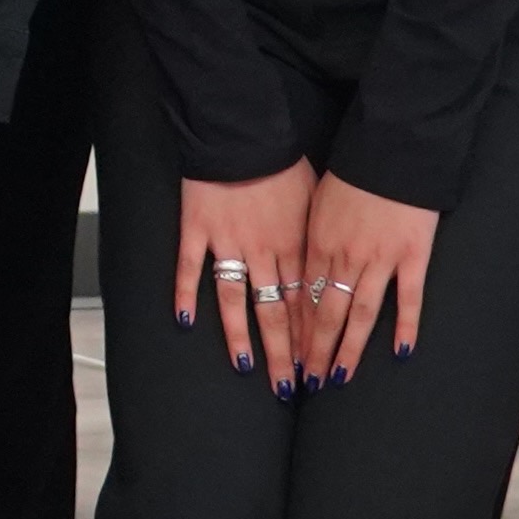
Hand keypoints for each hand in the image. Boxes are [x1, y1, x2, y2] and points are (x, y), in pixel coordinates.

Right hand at [175, 164, 315, 388]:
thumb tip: (333, 267)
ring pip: (235, 300)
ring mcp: (229, 242)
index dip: (311, 340)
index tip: (316, 369)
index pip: (306, 304)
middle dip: (284, 353)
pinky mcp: (198, 229)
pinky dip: (185, 294)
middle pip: (276, 312)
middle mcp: (265, 250)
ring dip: (242, 337)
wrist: (243, 130)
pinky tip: (185, 322)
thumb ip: (319, 237)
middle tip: (288, 387)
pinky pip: (189, 268)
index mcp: (296, 244)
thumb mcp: (316, 199)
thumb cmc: (284, 161)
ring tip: (247, 368)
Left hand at [292, 175, 440, 385]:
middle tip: (306, 382)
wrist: (391, 148)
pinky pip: (409, 297)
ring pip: (361, 314)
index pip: (301, 299)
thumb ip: (309, 238)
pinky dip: (406, 325)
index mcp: (317, 244)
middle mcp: (344, 257)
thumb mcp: (316, 203)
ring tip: (338, 377)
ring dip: (348, 348)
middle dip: (313, 350)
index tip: (287, 357)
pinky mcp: (412, 255)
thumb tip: (299, 268)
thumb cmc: (351, 172)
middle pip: (326, 314)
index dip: (293, 332)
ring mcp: (380, 259)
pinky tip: (401, 351)